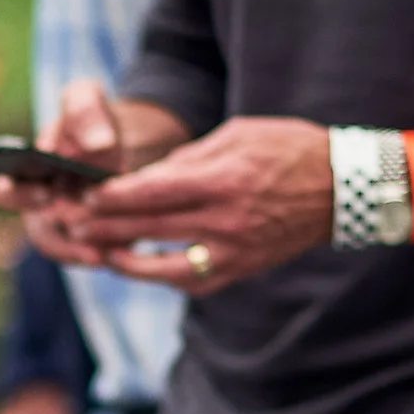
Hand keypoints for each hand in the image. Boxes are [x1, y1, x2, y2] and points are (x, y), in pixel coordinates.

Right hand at [0, 78, 146, 267]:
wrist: (137, 143)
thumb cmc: (99, 122)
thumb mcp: (88, 99)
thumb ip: (83, 110)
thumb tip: (95, 145)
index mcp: (27, 173)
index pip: (6, 191)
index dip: (19, 195)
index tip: (45, 191)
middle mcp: (42, 207)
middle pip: (35, 228)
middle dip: (50, 230)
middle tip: (74, 221)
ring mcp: (68, 229)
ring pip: (65, 249)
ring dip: (79, 249)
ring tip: (97, 250)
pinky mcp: (97, 243)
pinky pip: (92, 256)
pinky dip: (102, 254)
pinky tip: (114, 252)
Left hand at [43, 115, 332, 293]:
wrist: (343, 189)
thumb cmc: (290, 149)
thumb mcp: (239, 134)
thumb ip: (190, 156)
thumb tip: (147, 177)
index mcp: (222, 179)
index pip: (151, 192)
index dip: (112, 196)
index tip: (83, 193)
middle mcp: (224, 220)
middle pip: (147, 228)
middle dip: (103, 225)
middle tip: (71, 221)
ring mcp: (231, 251)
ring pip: (161, 263)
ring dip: (122, 257)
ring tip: (94, 248)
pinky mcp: (238, 269)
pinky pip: (187, 280)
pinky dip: (158, 275)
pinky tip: (135, 265)